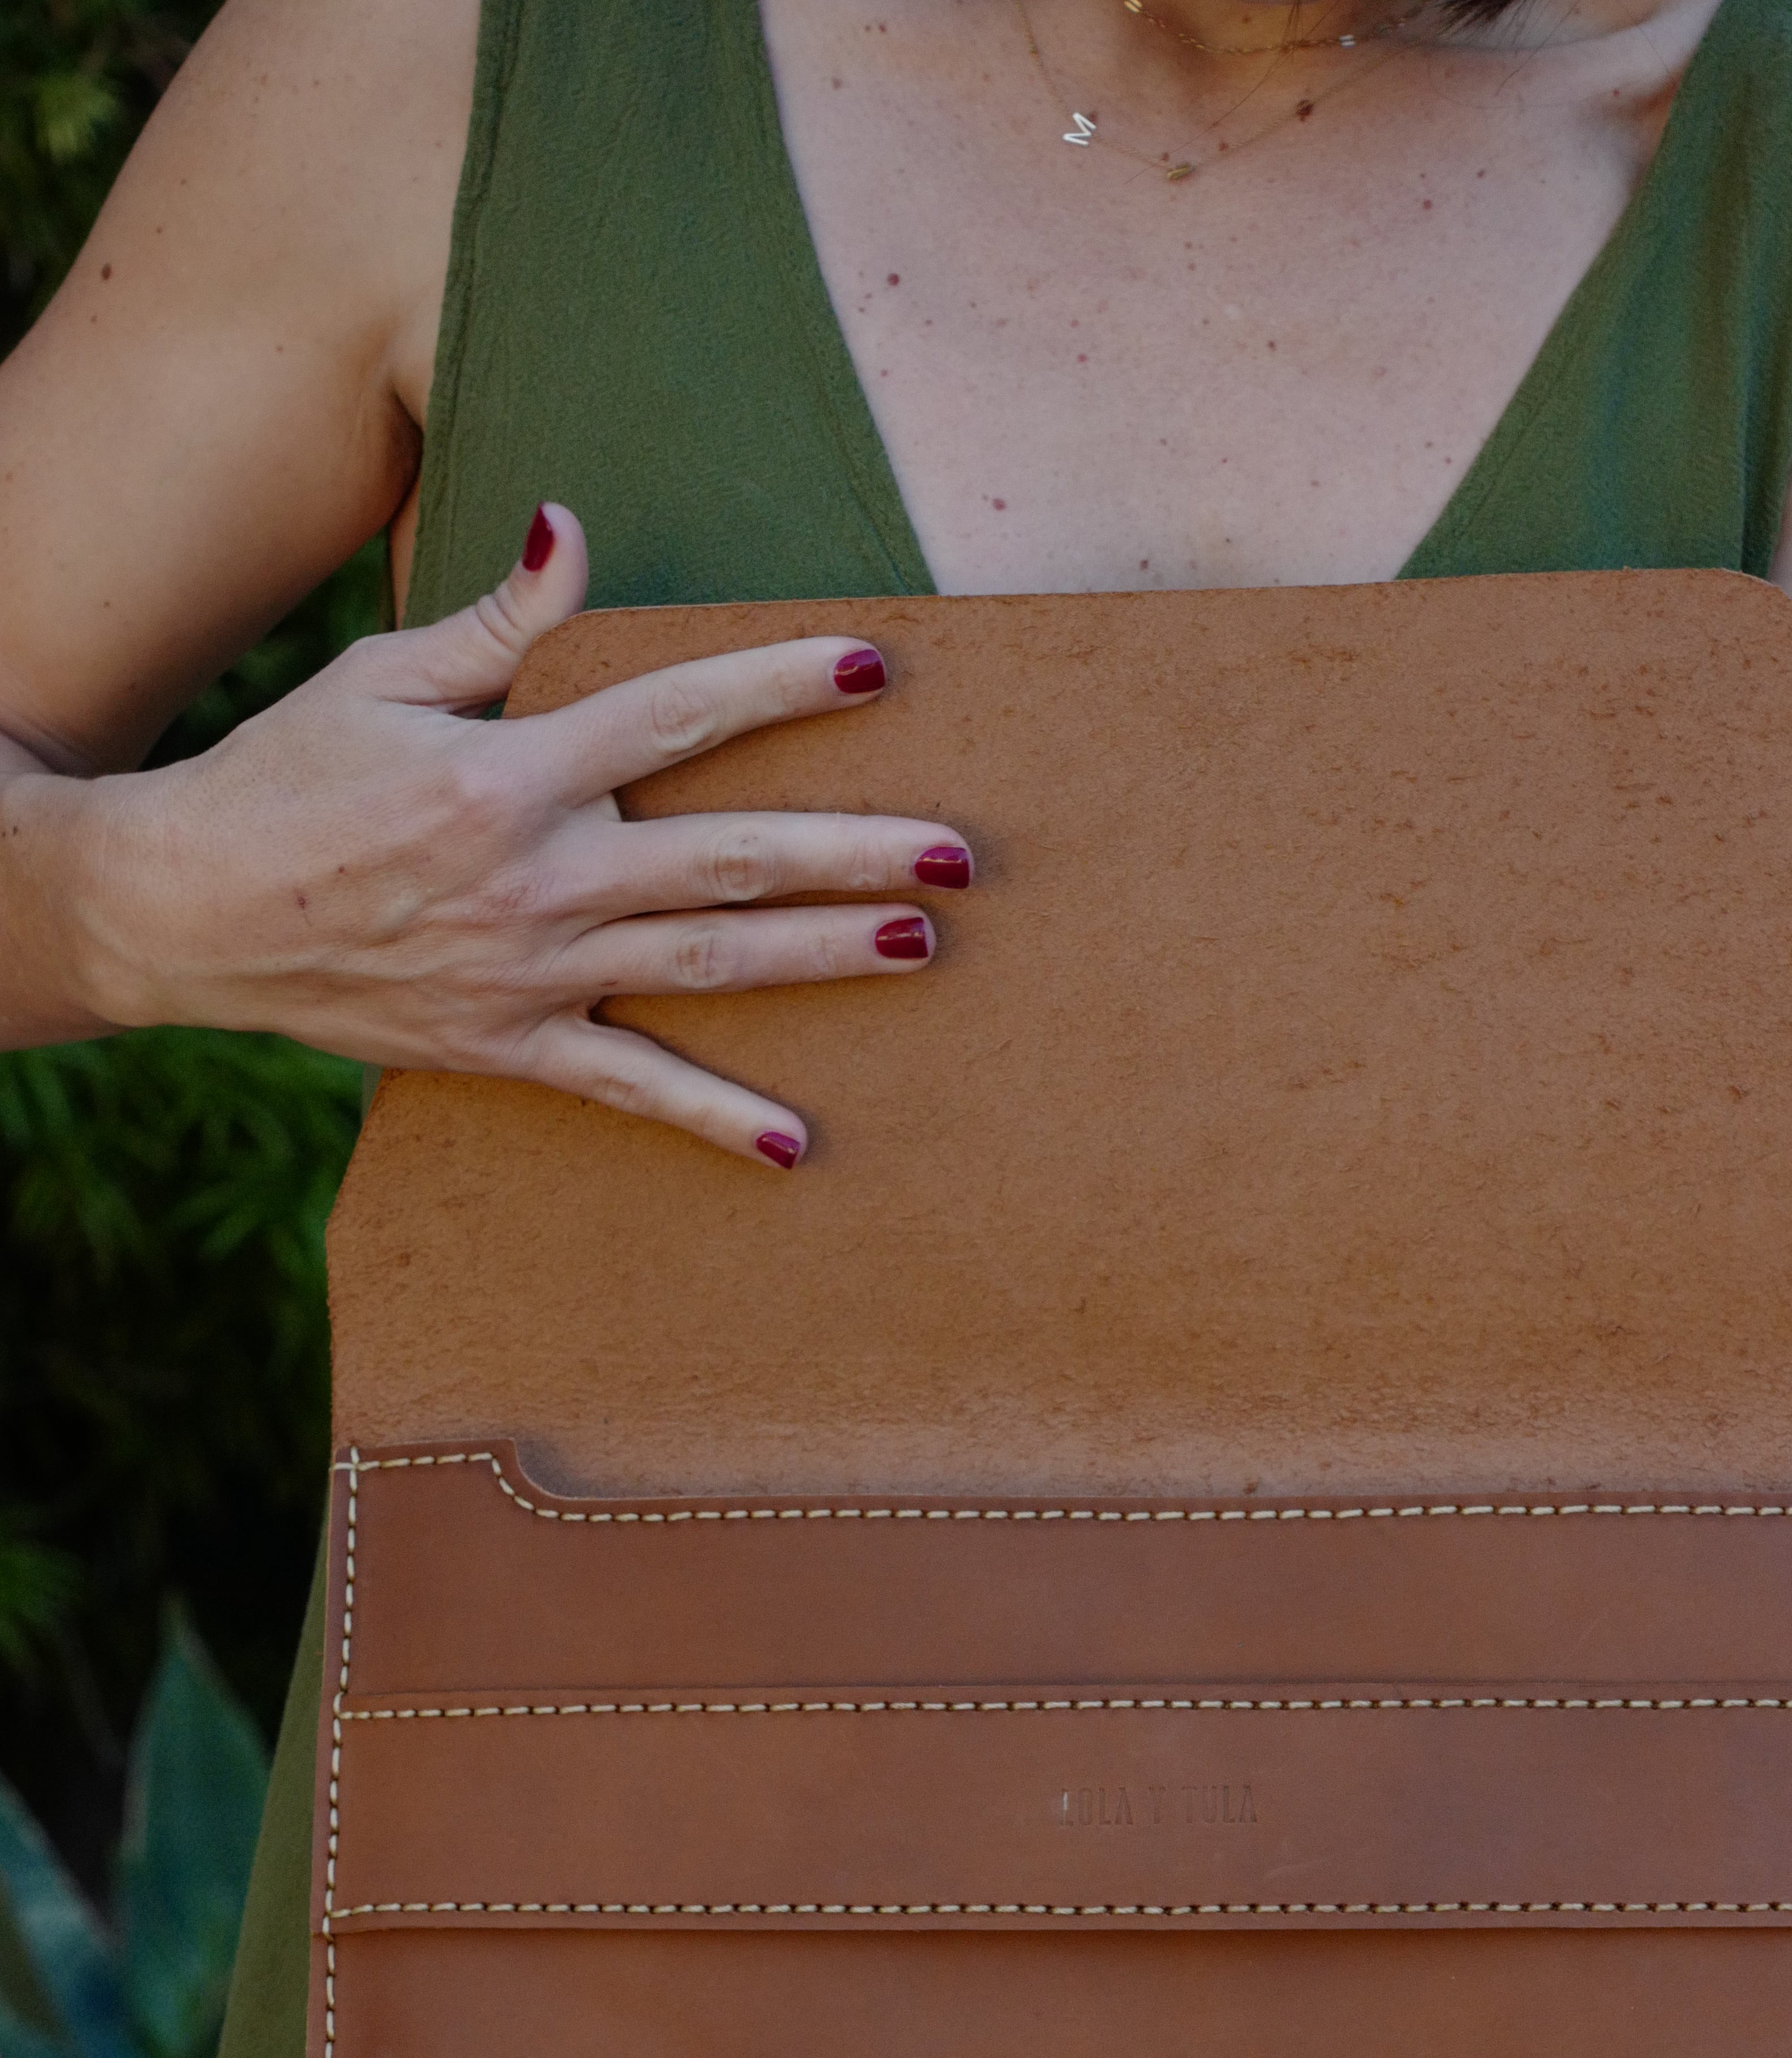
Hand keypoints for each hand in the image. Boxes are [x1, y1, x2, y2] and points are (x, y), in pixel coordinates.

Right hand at [44, 503, 965, 1163]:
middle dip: (851, 851)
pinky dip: (712, 1120)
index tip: (876, 666)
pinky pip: (629, 1088)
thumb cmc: (284, 780)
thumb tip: (575, 529)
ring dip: (821, 956)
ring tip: (921, 944)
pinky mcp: (508, 1045)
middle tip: (959, 852)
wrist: (184, 911)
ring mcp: (529, 969)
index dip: (781, 685)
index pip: (675, 714)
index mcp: (511, 771)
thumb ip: (496, 620)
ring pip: (706, 962)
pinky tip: (795, 1146)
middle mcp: (536, 874)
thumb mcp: (383, 680)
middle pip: (727, 855)